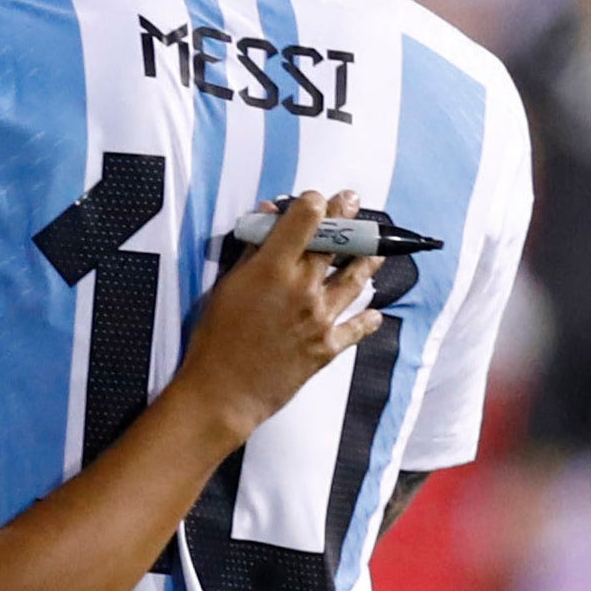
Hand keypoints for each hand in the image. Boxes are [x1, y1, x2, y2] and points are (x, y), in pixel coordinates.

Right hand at [171, 190, 383, 445]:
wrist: (225, 392)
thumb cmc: (214, 338)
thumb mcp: (225, 286)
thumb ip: (250, 250)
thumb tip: (268, 217)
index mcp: (273, 268)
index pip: (305, 219)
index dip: (314, 203)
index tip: (316, 198)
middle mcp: (303, 288)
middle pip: (335, 243)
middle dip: (347, 217)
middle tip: (354, 202)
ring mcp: (320, 318)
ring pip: (354, 280)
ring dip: (367, 261)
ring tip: (376, 251)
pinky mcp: (328, 346)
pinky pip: (356, 327)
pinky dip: (367, 319)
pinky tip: (374, 313)